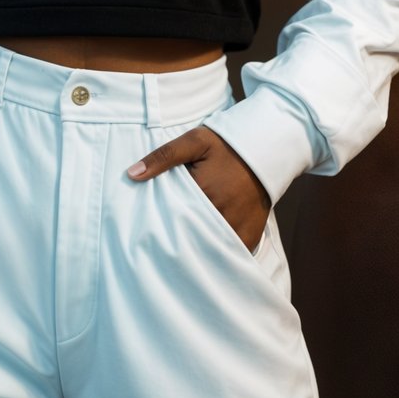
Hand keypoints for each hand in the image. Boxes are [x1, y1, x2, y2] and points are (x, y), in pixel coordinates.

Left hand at [127, 125, 272, 253]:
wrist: (266, 150)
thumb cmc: (226, 145)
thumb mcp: (194, 141)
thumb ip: (163, 156)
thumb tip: (132, 174)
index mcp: (203, 193)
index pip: (172, 218)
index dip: (158, 224)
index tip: (147, 229)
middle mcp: (221, 215)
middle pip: (189, 237)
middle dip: (175, 241)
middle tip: (159, 246)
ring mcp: (237, 229)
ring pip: (208, 249)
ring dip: (195, 250)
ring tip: (179, 253)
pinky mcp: (249, 238)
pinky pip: (229, 255)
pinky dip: (216, 255)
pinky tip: (203, 253)